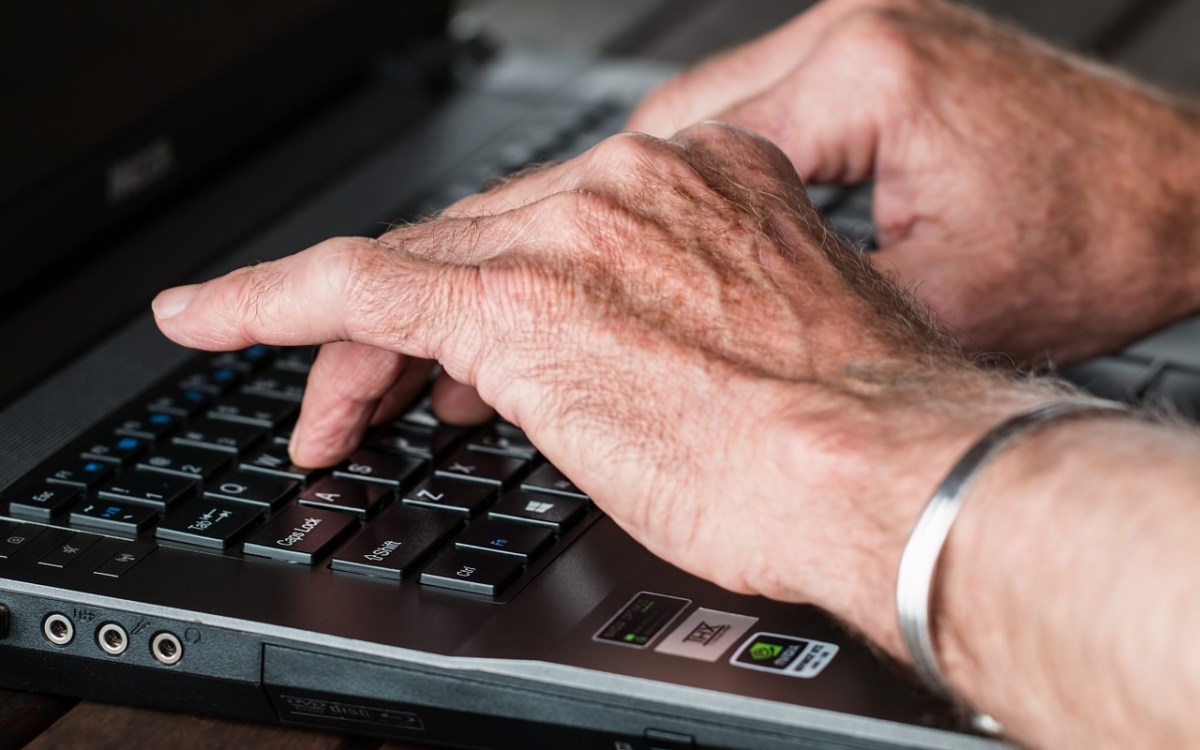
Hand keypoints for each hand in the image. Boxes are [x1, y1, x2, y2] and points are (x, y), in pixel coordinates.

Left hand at [153, 123, 1039, 620]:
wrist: (885, 465)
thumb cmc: (851, 432)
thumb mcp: (764, 353)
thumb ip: (690, 327)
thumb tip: (643, 364)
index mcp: (703, 188)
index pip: (559, 229)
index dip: (498, 292)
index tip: (468, 342)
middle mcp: (628, 190)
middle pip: (476, 245)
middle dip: (417, 331)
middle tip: (378, 394)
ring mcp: (566, 235)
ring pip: (416, 269)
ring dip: (354, 345)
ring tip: (324, 406)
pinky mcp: (509, 298)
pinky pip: (354, 287)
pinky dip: (270, 303)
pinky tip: (212, 319)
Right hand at [628, 0, 1199, 363]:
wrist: (1187, 198)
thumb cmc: (1097, 244)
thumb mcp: (936, 307)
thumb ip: (810, 310)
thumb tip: (713, 342)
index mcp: (863, 74)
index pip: (687, 149)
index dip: (623, 224)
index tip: (576, 272)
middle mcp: (855, 31)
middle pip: (681, 113)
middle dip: (629, 198)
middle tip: (588, 269)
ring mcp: (869, 31)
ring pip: (716, 105)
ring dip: (672, 180)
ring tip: (634, 255)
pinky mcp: (885, 52)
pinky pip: (769, 104)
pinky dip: (731, 162)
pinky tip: (710, 221)